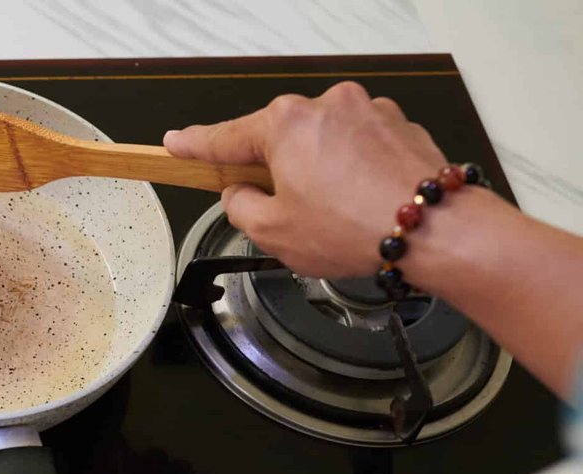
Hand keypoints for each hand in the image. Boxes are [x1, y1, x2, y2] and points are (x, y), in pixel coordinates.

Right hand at [164, 81, 448, 277]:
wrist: (434, 229)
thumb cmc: (352, 229)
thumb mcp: (273, 233)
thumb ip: (241, 208)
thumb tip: (240, 195)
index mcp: (286, 124)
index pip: (225, 137)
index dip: (195, 145)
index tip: (176, 143)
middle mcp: (326, 105)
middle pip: (279, 138)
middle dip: (273, 171)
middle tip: (278, 211)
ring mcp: (367, 111)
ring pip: (322, 143)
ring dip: (317, 173)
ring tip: (331, 217)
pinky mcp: (398, 125)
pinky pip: (358, 148)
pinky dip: (352, 172)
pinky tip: (359, 205)